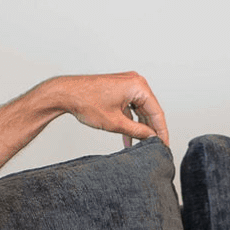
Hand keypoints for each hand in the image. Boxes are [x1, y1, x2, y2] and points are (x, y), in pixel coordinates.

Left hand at [42, 71, 170, 148]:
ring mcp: (127, 84)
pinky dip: (130, 121)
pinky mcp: (119, 89)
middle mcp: (135, 82)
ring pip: (140, 110)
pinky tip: (129, 138)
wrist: (65, 94)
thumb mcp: (116, 123)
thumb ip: (138, 131)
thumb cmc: (86, 102)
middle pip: (150, 110)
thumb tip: (151, 138)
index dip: (162, 132)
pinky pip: (130, 106)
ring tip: (141, 145)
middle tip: (155, 147)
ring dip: (139, 127)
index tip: (164, 145)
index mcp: (138, 86)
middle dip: (151, 130)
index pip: (157, 112)